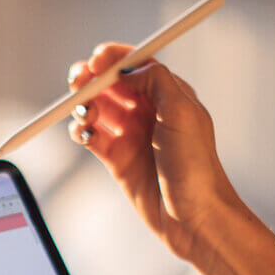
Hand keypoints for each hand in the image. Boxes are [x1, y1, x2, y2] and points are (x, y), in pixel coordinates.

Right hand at [67, 43, 274, 274]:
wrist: (193, 216)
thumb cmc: (196, 166)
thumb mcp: (183, 111)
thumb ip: (155, 80)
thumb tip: (127, 67)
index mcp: (168, 95)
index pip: (136, 64)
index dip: (114, 58)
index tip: (96, 60)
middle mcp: (148, 112)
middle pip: (110, 84)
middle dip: (91, 78)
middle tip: (78, 81)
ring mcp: (130, 136)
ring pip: (97, 108)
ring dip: (84, 105)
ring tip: (85, 113)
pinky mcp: (116, 160)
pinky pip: (91, 136)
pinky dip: (81, 131)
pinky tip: (84, 134)